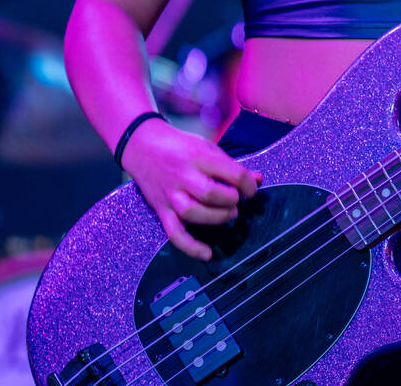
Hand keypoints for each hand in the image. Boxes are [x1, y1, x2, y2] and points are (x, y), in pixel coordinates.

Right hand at [120, 119, 261, 259]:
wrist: (142, 145)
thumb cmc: (179, 146)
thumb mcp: (207, 147)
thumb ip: (231, 165)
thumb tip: (258, 179)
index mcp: (198, 156)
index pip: (231, 173)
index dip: (248, 184)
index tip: (251, 189)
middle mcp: (183, 176)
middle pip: (211, 194)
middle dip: (231, 200)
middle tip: (236, 200)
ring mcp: (170, 194)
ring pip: (193, 213)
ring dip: (217, 217)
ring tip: (229, 214)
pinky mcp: (161, 209)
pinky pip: (174, 232)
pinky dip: (190, 246)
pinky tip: (206, 254)